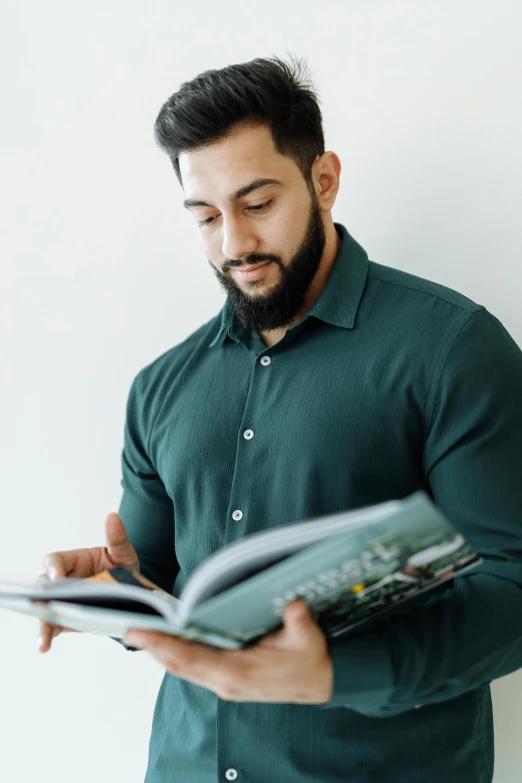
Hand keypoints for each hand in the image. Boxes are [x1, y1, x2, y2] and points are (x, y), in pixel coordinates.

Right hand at [37, 512, 138, 653]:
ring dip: (41, 623)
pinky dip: (48, 635)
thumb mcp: (123, 553)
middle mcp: (64, 581)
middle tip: (43, 607)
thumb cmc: (122, 568)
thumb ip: (117, 538)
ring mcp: (63, 601)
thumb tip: (113, 516)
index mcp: (73, 561)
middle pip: (43, 587)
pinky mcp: (66, 619)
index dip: (53, 569)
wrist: (132, 594)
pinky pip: (53, 626)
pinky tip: (45, 645)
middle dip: (42, 598)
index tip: (58, 579)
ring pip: (45, 609)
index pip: (55, 561)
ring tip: (42, 640)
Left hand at [123, 599, 332, 704]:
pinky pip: (194, 666)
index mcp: (239, 672)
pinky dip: (176, 654)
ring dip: (161, 651)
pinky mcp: (226, 678)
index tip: (141, 633)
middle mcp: (226, 681)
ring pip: (184, 667)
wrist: (320, 682)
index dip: (164, 646)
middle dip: (154, 647)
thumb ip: (299, 621)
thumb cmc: (310, 660)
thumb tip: (292, 605)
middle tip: (130, 629)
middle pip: (180, 664)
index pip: (192, 658)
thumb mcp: (308, 637)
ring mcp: (224, 682)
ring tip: (141, 632)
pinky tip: (166, 640)